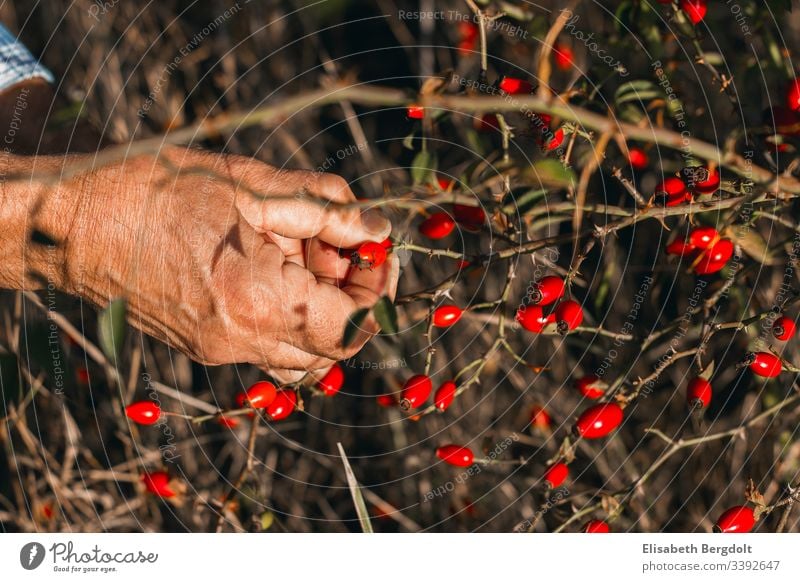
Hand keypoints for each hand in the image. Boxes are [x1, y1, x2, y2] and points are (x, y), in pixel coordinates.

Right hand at [4, 147, 397, 380]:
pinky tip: (269, 263)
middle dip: (353, 295)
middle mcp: (243, 340)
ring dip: (321, 306)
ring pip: (303, 352)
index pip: (354, 327)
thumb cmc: (156, 192)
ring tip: (298, 251)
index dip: (379, 290)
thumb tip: (377, 228)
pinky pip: (269, 344)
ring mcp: (221, 350)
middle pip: (334, 347)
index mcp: (260, 302)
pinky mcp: (206, 345)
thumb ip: (326, 211)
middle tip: (338, 243)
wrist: (75, 222)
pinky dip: (289, 312)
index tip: (378, 249)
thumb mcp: (253, 185)